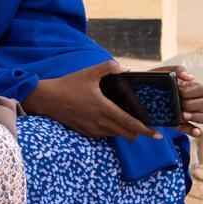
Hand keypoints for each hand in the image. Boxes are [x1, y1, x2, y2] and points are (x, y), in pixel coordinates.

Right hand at [22, 60, 161, 140]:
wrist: (46, 98)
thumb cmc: (67, 85)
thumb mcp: (88, 73)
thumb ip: (108, 68)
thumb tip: (124, 68)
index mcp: (104, 108)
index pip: (131, 124)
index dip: (146, 130)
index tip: (158, 134)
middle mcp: (100, 122)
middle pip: (127, 134)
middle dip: (137, 132)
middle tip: (144, 126)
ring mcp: (92, 129)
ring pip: (116, 136)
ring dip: (124, 131)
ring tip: (127, 123)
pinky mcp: (85, 132)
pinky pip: (104, 136)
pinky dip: (111, 131)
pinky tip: (109, 122)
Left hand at [154, 65, 202, 137]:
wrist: (134, 94)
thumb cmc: (151, 81)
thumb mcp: (161, 72)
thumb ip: (175, 70)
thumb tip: (190, 77)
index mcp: (190, 87)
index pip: (202, 90)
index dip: (192, 93)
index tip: (180, 92)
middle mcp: (192, 100)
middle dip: (193, 105)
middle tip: (182, 105)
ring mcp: (187, 112)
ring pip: (202, 116)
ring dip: (196, 116)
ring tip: (184, 116)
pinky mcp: (179, 123)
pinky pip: (191, 129)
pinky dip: (195, 131)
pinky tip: (195, 132)